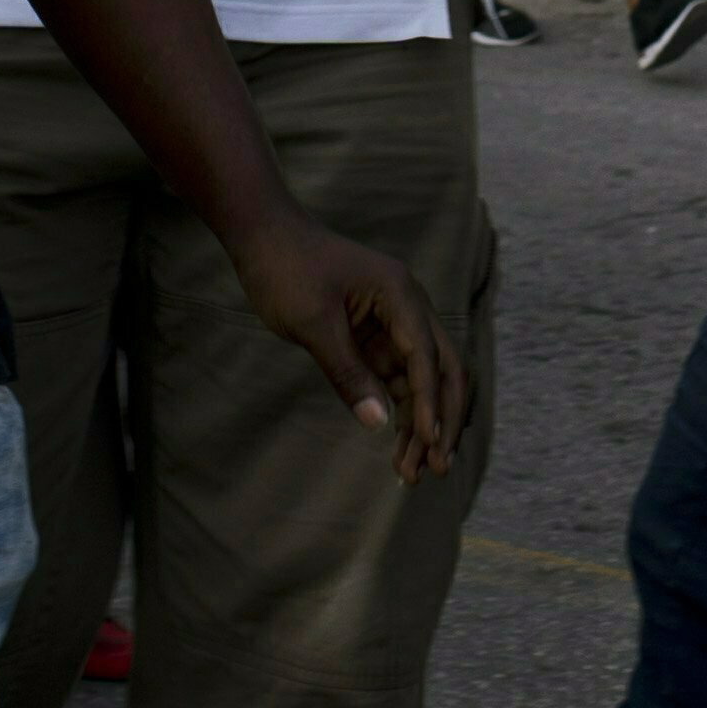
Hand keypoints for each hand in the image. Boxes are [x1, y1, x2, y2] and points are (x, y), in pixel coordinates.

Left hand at [223, 215, 467, 480]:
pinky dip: (400, 410)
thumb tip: (379, 422)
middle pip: (443, 370)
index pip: (426, 357)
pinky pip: (398, 378)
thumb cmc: (286, 270)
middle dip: (442, 420)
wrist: (263, 237)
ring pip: (423, 380)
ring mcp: (395, 323)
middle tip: (437, 467)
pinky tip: (398, 443)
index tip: (429, 443)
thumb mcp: (313, 324)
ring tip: (413, 470)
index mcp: (401, 295)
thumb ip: (348, 373)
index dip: (430, 403)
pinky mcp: (376, 337)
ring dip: (421, 423)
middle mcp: (409, 308)